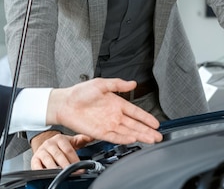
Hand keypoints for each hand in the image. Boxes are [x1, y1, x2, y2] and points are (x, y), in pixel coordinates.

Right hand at [30, 131, 93, 169]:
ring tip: (62, 174)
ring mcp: (41, 151)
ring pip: (49, 160)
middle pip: (59, 155)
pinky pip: (38, 166)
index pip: (68, 149)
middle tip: (74, 172)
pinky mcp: (35, 159)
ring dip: (56, 168)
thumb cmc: (60, 145)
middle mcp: (49, 144)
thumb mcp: (72, 141)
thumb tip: (93, 135)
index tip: (81, 167)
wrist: (45, 146)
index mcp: (59, 139)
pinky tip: (49, 174)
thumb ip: (83, 139)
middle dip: (67, 166)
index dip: (75, 159)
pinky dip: (43, 170)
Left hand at [46, 78, 161, 144]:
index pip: (135, 112)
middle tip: (158, 136)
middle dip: (147, 130)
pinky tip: (133, 139)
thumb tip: (133, 83)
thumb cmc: (80, 92)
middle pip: (134, 125)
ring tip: (151, 140)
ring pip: (128, 132)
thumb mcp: (101, 84)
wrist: (65, 103)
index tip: (156, 123)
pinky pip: (115, 137)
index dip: (146, 118)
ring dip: (140, 136)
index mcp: (116, 103)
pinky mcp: (100, 133)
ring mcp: (108, 125)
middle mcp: (114, 115)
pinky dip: (124, 139)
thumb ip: (118, 84)